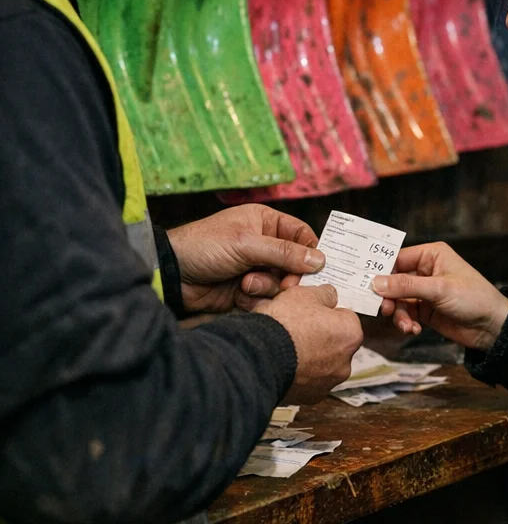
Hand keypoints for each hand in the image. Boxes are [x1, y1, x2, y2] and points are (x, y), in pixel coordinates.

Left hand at [167, 205, 325, 314]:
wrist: (171, 275)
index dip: (310, 252)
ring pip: (281, 284)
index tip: (314, 268)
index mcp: (265, 223)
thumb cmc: (205, 246)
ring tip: (246, 285)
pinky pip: (265, 299)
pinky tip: (239, 296)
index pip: (301, 235)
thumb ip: (284, 252)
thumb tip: (319, 259)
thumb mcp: (247, 244)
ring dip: (267, 287)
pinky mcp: (245, 291)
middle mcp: (264, 245)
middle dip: (288, 276)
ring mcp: (255, 269)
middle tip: (285, 285)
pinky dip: (256, 300)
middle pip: (295, 264)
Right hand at [253, 284, 363, 403]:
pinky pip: (308, 381)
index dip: (326, 313)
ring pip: (322, 364)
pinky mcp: (310, 397)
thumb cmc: (284, 324)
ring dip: (310, 357)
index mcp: (351, 334)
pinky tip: (284, 363)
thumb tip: (330, 296)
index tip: (311, 313)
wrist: (258, 357)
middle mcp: (346, 362)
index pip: (345, 318)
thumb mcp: (305, 294)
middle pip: (335, 343)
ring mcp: (328, 382)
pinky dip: (299, 374)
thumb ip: (325, 294)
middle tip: (297, 329)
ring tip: (287, 347)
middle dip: (320, 336)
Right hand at [371, 242, 507, 351]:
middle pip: (393, 281)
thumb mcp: (439, 290)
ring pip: (398, 300)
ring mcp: (424, 291)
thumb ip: (406, 286)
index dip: (381, 271)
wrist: (492, 327)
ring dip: (399, 314)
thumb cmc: (473, 298)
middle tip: (385, 310)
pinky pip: (406, 314)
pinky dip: (406, 323)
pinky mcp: (425, 310)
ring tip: (407, 325)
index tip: (364, 283)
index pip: (397, 258)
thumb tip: (376, 282)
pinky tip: (414, 330)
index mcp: (431, 255)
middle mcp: (425, 270)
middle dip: (388, 297)